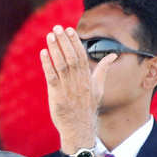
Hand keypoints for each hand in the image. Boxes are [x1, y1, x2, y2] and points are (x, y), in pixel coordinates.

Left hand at [40, 25, 116, 149]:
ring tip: (50, 36)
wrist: (79, 128)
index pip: (81, 56)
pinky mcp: (56, 95)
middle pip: (71, 57)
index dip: (75, 42)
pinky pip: (51, 76)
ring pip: (61, 64)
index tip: (69, 30)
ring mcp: (67, 88)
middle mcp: (79, 82)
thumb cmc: (87, 107)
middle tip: (57, 28)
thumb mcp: (99, 88)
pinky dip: (47, 64)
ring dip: (55, 49)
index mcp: (89, 78)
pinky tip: (43, 53)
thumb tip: (113, 55)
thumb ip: (103, 70)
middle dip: (64, 41)